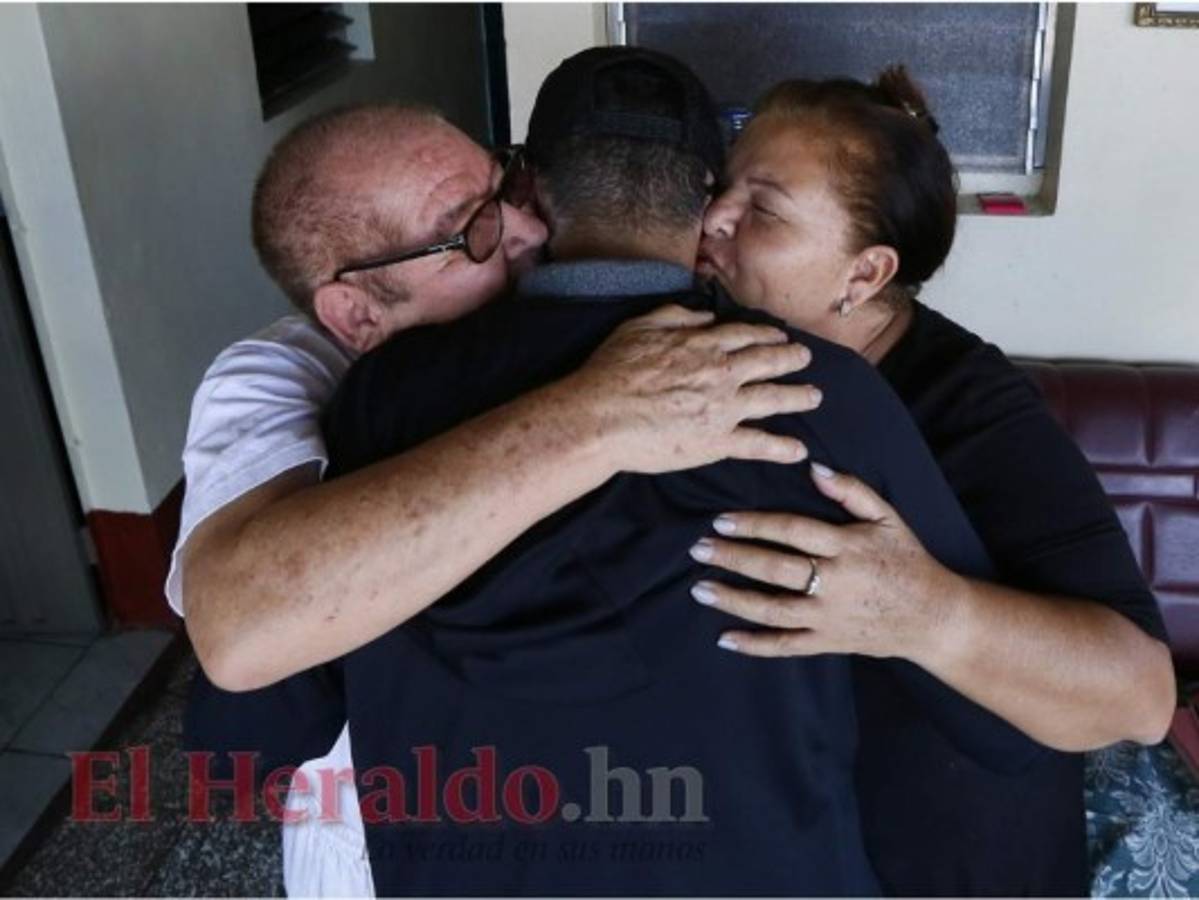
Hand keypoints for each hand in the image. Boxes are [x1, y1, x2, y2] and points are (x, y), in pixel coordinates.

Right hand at [556, 304, 821, 473]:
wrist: (602, 417)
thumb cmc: (613, 371)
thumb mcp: (640, 326)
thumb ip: (675, 315)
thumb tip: (703, 314)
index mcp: (703, 345)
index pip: (746, 335)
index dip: (767, 334)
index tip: (779, 334)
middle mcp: (721, 374)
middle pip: (768, 362)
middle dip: (791, 358)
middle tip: (806, 358)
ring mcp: (723, 409)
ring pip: (773, 399)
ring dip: (798, 397)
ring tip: (814, 397)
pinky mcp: (717, 442)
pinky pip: (758, 444)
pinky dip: (782, 448)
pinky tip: (799, 451)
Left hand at [688, 463, 961, 662]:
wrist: (934, 616)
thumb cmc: (908, 560)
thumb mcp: (888, 518)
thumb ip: (852, 491)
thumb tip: (814, 467)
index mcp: (847, 547)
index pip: (791, 531)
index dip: (754, 524)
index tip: (721, 520)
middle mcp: (835, 582)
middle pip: (775, 569)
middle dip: (732, 558)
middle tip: (698, 549)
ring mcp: (830, 616)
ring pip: (773, 609)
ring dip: (733, 600)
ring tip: (700, 589)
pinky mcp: (829, 642)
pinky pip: (786, 645)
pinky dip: (755, 645)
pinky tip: (725, 639)